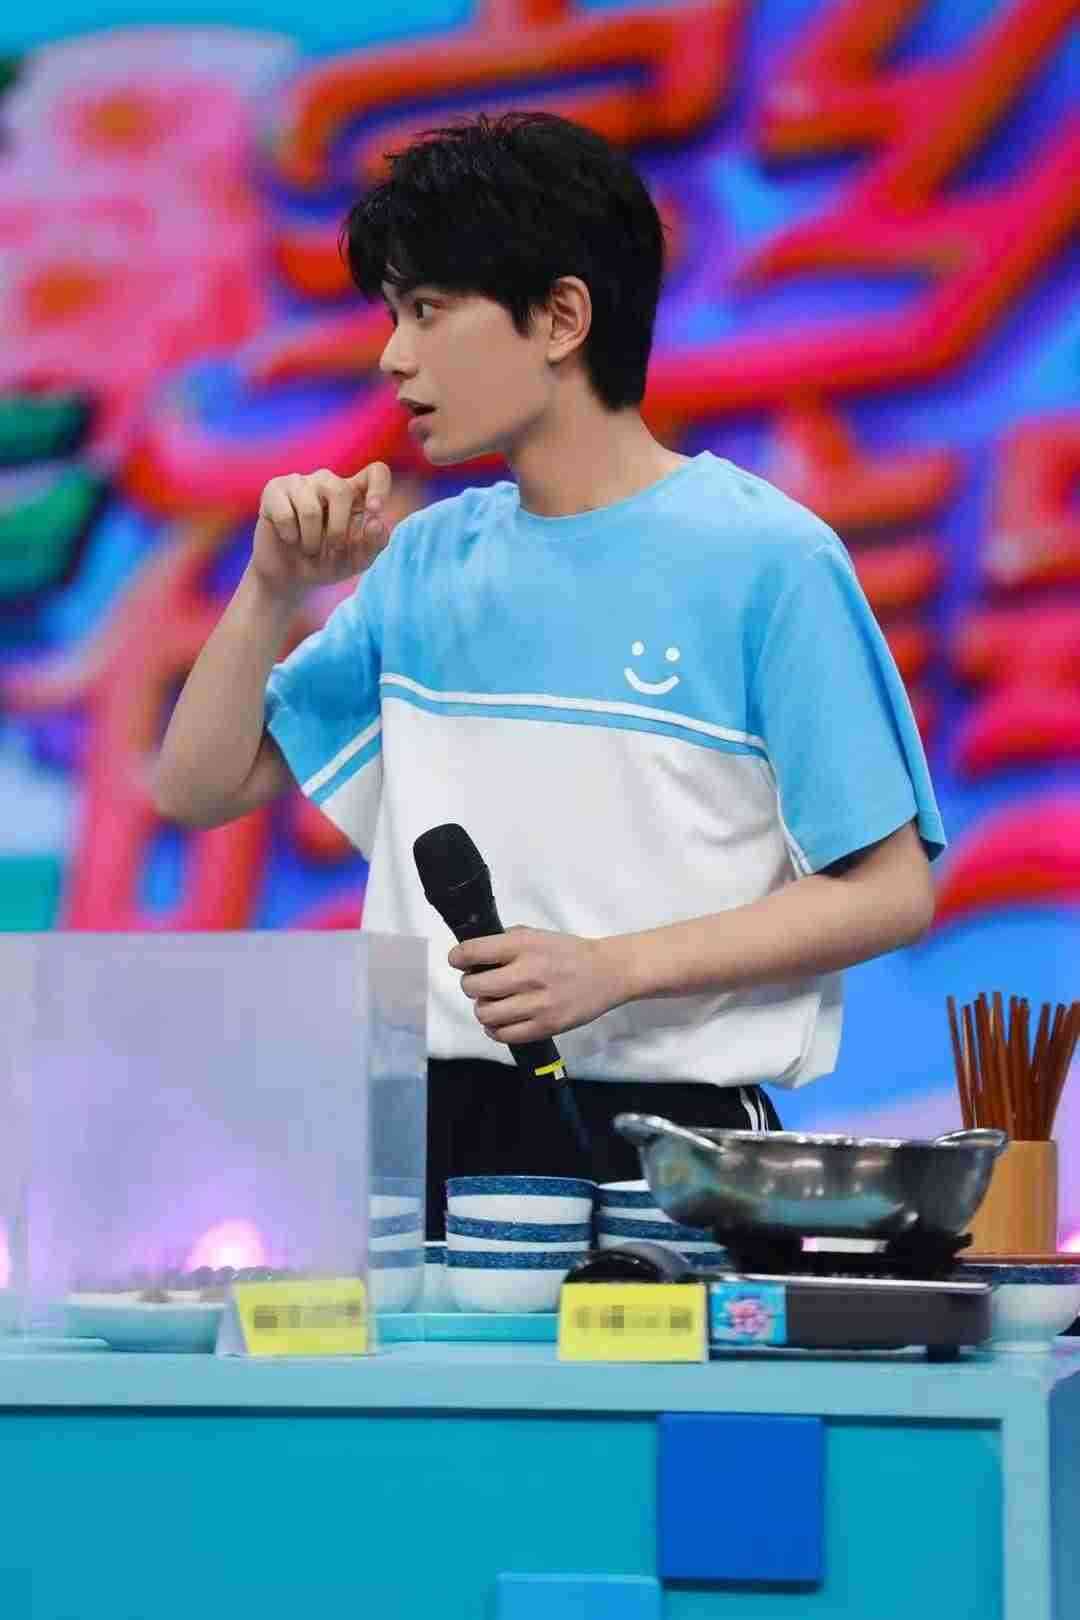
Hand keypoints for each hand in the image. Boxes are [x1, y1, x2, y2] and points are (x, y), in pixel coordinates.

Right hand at [252, 462, 392, 594]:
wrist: (289, 577)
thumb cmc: (326, 563)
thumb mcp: (357, 560)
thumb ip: (374, 544)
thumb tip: (376, 522)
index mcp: (354, 494)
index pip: (376, 473)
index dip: (379, 488)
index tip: (374, 511)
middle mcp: (329, 482)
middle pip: (342, 491)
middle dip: (338, 531)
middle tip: (332, 549)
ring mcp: (301, 482)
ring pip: (311, 509)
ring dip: (311, 541)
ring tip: (309, 548)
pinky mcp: (275, 489)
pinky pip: (285, 514)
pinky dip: (290, 537)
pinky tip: (289, 538)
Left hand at [448, 926, 627, 1044]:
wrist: (608, 973)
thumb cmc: (568, 952)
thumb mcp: (536, 934)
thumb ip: (505, 941)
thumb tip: (472, 955)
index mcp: (523, 946)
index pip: (472, 952)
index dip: (458, 957)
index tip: (459, 961)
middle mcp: (527, 974)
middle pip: (473, 986)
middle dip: (470, 984)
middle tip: (481, 983)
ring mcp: (537, 1003)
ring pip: (484, 1013)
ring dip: (483, 1008)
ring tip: (493, 1002)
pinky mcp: (546, 1026)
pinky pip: (503, 1035)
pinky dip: (495, 1029)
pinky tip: (502, 1020)